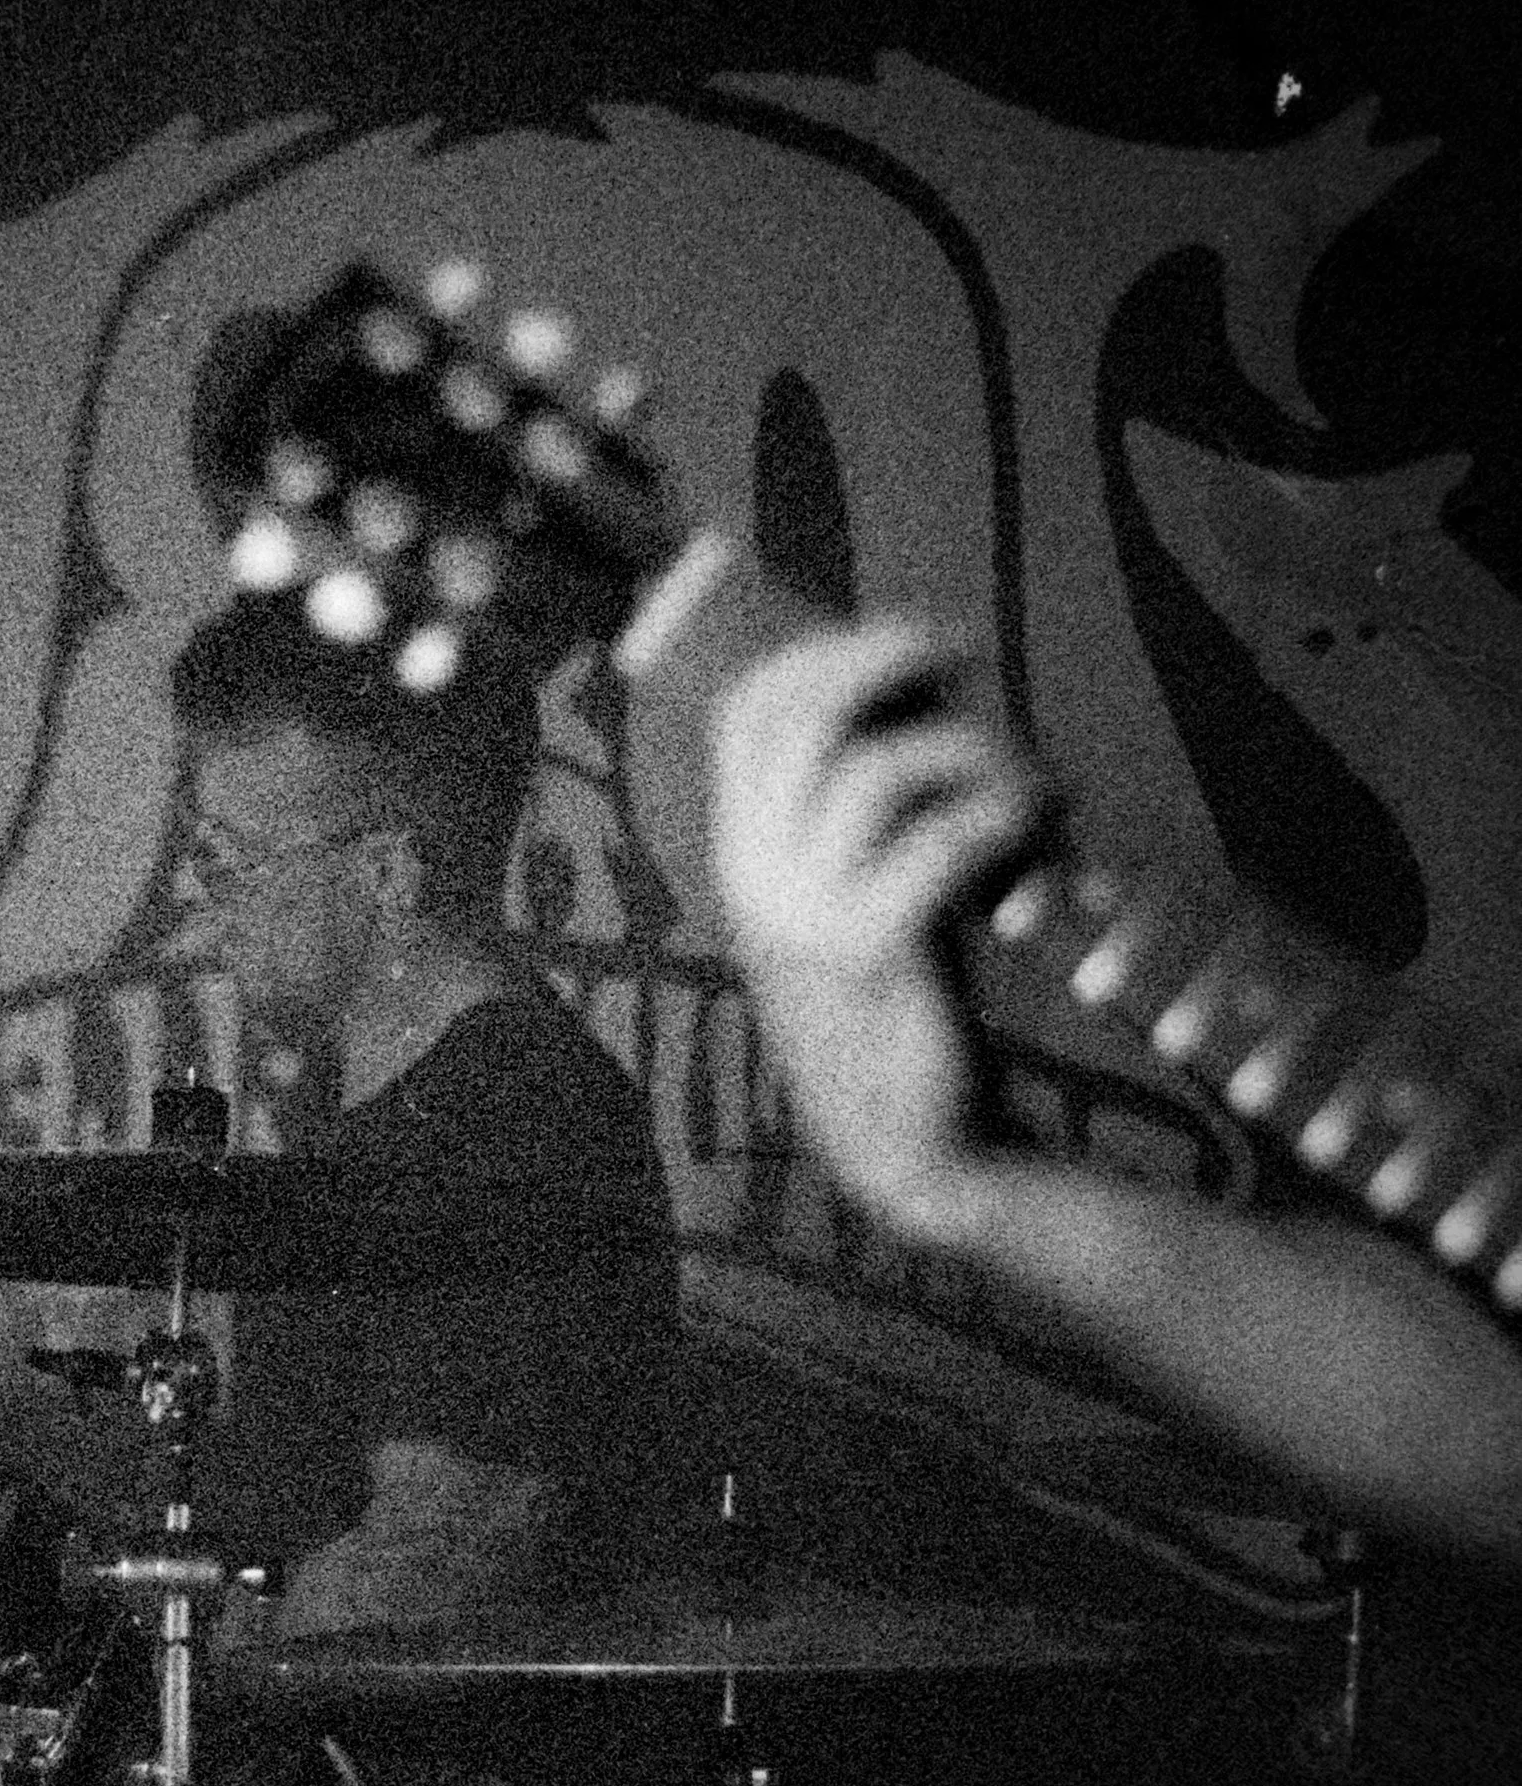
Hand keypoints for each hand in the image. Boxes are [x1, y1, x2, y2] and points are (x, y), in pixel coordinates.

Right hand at [707, 620, 1049, 1237]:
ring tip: (1033, 780)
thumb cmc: (902, 1007)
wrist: (908, 1143)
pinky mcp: (870, 954)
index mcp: (741, 856)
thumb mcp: (855, 896)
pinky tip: (1044, 828)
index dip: (825, 651)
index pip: (746, 712)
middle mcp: (753, 878)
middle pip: (803, 716)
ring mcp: (802, 917)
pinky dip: (1003, 815)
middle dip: (892, 658)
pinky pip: (939, 843)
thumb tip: (938, 690)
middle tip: (976, 658)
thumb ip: (864, 816)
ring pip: (878, 770)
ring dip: (973, 749)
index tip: (914, 643)